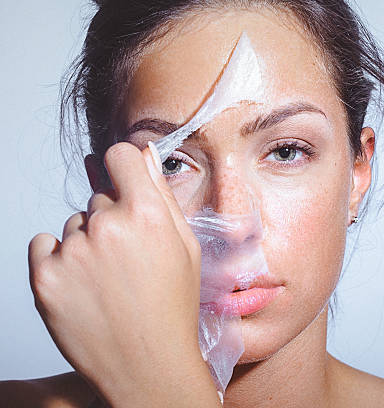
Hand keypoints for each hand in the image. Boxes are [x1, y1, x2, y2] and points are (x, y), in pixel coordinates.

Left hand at [28, 143, 219, 406]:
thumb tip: (145, 156)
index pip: (119, 155)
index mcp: (147, 215)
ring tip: (108, 279)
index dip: (123, 167)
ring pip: (74, 225)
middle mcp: (107, 227)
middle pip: (99, 197)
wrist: (148, 364)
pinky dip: (59, 259)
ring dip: (86, 243)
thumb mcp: (185, 248)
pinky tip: (83, 284)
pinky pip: (45, 245)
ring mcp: (73, 253)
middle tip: (128, 258)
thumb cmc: (171, 308)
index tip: (124, 181)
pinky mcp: (45, 277)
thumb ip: (163, 197)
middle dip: (112, 219)